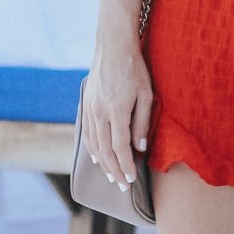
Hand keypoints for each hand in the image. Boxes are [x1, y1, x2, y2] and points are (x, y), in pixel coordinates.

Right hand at [83, 41, 152, 190]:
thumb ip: (142, 122)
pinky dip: (92, 149)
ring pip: (94, 144)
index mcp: (116, 110)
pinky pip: (87, 133)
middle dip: (114, 171)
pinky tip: (97, 158)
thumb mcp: (146, 94)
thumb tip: (140, 147)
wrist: (112, 46)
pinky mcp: (86, 104)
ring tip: (111, 177)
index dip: (126, 166)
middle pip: (105, 150)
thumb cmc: (135, 68)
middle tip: (122, 186)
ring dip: (103, 164)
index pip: (120, 147)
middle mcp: (99, 112)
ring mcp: (90, 109)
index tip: (131, 180)